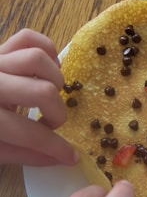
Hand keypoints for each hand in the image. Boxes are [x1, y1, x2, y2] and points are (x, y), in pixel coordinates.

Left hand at [0, 28, 77, 165]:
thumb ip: (24, 154)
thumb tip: (60, 158)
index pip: (31, 133)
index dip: (56, 148)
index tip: (72, 156)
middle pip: (44, 91)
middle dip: (57, 113)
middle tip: (50, 123)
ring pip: (38, 59)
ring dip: (54, 79)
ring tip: (50, 93)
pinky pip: (28, 38)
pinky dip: (46, 51)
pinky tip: (47, 70)